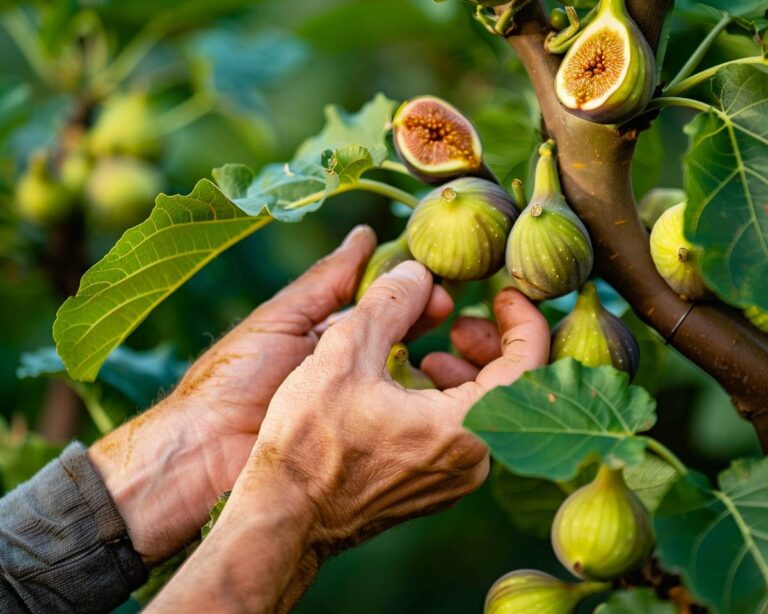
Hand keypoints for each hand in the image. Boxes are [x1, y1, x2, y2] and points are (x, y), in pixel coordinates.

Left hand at [88, 226, 451, 563]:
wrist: (204, 459)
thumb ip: (325, 282)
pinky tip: (446, 393)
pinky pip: (398, 422)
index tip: (437, 281)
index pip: (377, 307)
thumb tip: (366, 235)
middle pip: (396, 339)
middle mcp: (345, 372)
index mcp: (324, 339)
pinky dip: (421, 406)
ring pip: (404, 381)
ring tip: (455, 347)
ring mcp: (356, 410)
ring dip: (432, 362)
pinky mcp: (363, 446)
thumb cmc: (234, 381)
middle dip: (424, 320)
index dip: (407, 292)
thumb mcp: (281, 320)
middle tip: (451, 308)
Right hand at [253, 262, 548, 550]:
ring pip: (486, 412)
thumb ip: (390, 303)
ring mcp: (455, 481)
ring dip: (467, 372)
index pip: (529, 363)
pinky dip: (451, 400)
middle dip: (490, 344)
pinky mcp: (434, 490)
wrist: (285, 514)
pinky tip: (414, 387)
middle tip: (461, 320)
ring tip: (433, 352)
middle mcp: (473, 461)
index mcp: (466, 426)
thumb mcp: (345, 353)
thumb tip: (419, 272)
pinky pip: (463, 434)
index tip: (505, 294)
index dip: (523, 319)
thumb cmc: (311, 440)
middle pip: (511, 389)